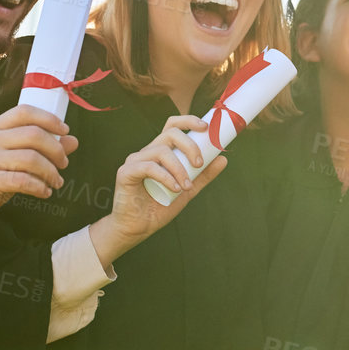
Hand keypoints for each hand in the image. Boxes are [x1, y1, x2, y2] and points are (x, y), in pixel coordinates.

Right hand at [0, 104, 76, 284]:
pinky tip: (45, 192)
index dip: (49, 119)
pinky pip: (23, 180)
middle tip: (64, 164)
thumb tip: (72, 140)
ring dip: (51, 172)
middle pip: (33, 134)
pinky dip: (40, 186)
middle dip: (56, 150)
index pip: (24, 111)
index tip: (65, 130)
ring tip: (56, 182)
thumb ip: (40, 149)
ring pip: (31, 158)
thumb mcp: (12, 161)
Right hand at [90, 115, 228, 265]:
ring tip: (187, 186)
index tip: (205, 127)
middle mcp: (147, 152)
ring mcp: (135, 160)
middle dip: (189, 145)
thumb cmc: (159, 207)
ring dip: (179, 168)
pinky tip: (175, 188)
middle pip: (170, 133)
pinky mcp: (126, 172)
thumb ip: (203, 175)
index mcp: (160, 152)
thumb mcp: (187, 190)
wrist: (137, 228)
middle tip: (199, 164)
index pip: (173, 126)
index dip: (188, 121)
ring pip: (161, 150)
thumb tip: (223, 159)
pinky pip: (148, 167)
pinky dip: (165, 177)